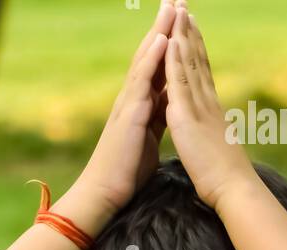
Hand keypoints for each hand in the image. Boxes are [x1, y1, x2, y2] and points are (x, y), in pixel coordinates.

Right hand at [70, 0, 175, 223]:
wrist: (105, 194)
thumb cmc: (125, 172)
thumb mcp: (148, 139)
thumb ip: (156, 120)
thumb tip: (166, 111)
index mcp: (141, 105)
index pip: (158, 68)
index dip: (169, 44)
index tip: (181, 22)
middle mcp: (133, 98)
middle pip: (151, 56)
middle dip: (164, 28)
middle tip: (175, 0)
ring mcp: (129, 104)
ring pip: (146, 61)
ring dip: (159, 32)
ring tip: (171, 7)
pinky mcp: (129, 115)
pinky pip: (142, 81)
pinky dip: (153, 59)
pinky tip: (163, 39)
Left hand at [164, 2, 256, 211]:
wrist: (232, 188)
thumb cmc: (224, 176)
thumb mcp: (215, 147)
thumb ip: (211, 132)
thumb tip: (213, 131)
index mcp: (210, 109)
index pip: (202, 72)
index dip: (196, 48)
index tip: (191, 27)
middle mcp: (207, 101)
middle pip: (197, 59)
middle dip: (189, 32)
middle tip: (184, 6)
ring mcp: (198, 106)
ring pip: (189, 63)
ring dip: (183, 35)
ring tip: (178, 10)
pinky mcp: (187, 116)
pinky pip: (180, 81)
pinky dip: (176, 59)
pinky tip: (171, 40)